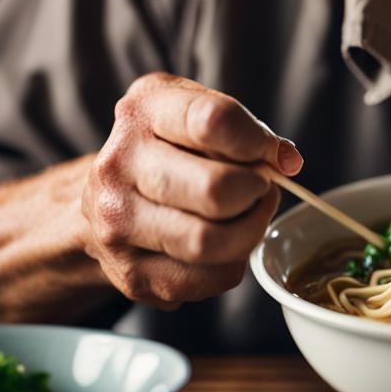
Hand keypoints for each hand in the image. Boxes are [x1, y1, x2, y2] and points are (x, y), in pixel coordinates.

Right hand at [81, 73, 302, 309]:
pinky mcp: (130, 273)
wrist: (104, 196)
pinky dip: (231, 264)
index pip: (212, 121)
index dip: (257, 142)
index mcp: (144, 111)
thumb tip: (286, 161)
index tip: (272, 154)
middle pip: (216, 190)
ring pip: (210, 242)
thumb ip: (247, 128)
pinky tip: (225, 243)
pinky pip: (205, 280)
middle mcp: (119, 166)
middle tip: (259, 187)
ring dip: (249, 230)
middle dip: (256, 191)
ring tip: (249, 214)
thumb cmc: (169, 146)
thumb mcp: (199, 111)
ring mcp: (117, 224)